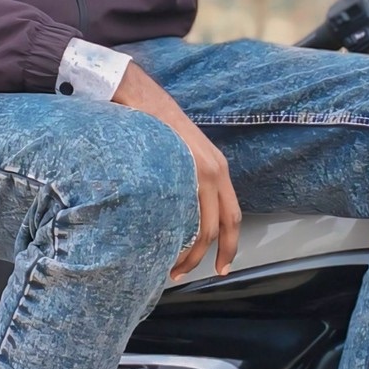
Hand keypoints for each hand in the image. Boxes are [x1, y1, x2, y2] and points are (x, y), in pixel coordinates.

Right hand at [111, 62, 241, 279]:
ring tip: (172, 268)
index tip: (222, 267)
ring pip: (204, 226)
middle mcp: (214, 168)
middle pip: (224, 225)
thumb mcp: (180, 153)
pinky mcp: (181, 167)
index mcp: (216, 167)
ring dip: (190, 253)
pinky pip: (185, 212)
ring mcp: (199, 167)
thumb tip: (181, 212)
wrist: (137, 93)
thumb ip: (187, 178)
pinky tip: (162, 246)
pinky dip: (177, 236)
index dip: (229, 244)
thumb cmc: (154, 123)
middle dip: (213, 256)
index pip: (231, 214)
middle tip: (191, 275)